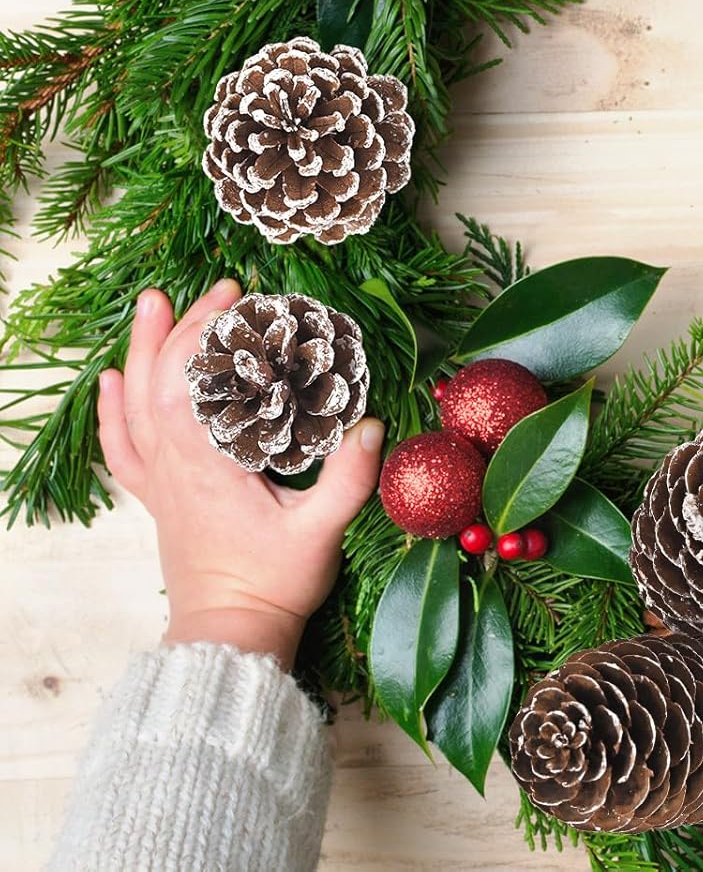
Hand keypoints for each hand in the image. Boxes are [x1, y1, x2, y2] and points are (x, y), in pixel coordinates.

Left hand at [97, 281, 382, 668]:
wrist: (230, 635)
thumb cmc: (273, 585)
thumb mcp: (321, 530)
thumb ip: (349, 478)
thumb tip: (372, 426)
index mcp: (206, 468)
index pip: (187, 388)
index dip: (204, 338)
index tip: (237, 301)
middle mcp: (173, 468)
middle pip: (157, 383)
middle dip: (182, 327)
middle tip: (216, 288)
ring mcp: (160, 483)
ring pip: (132, 406)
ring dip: (140, 351)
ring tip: (153, 304)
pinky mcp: (159, 498)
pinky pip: (122, 446)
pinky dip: (111, 410)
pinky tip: (111, 381)